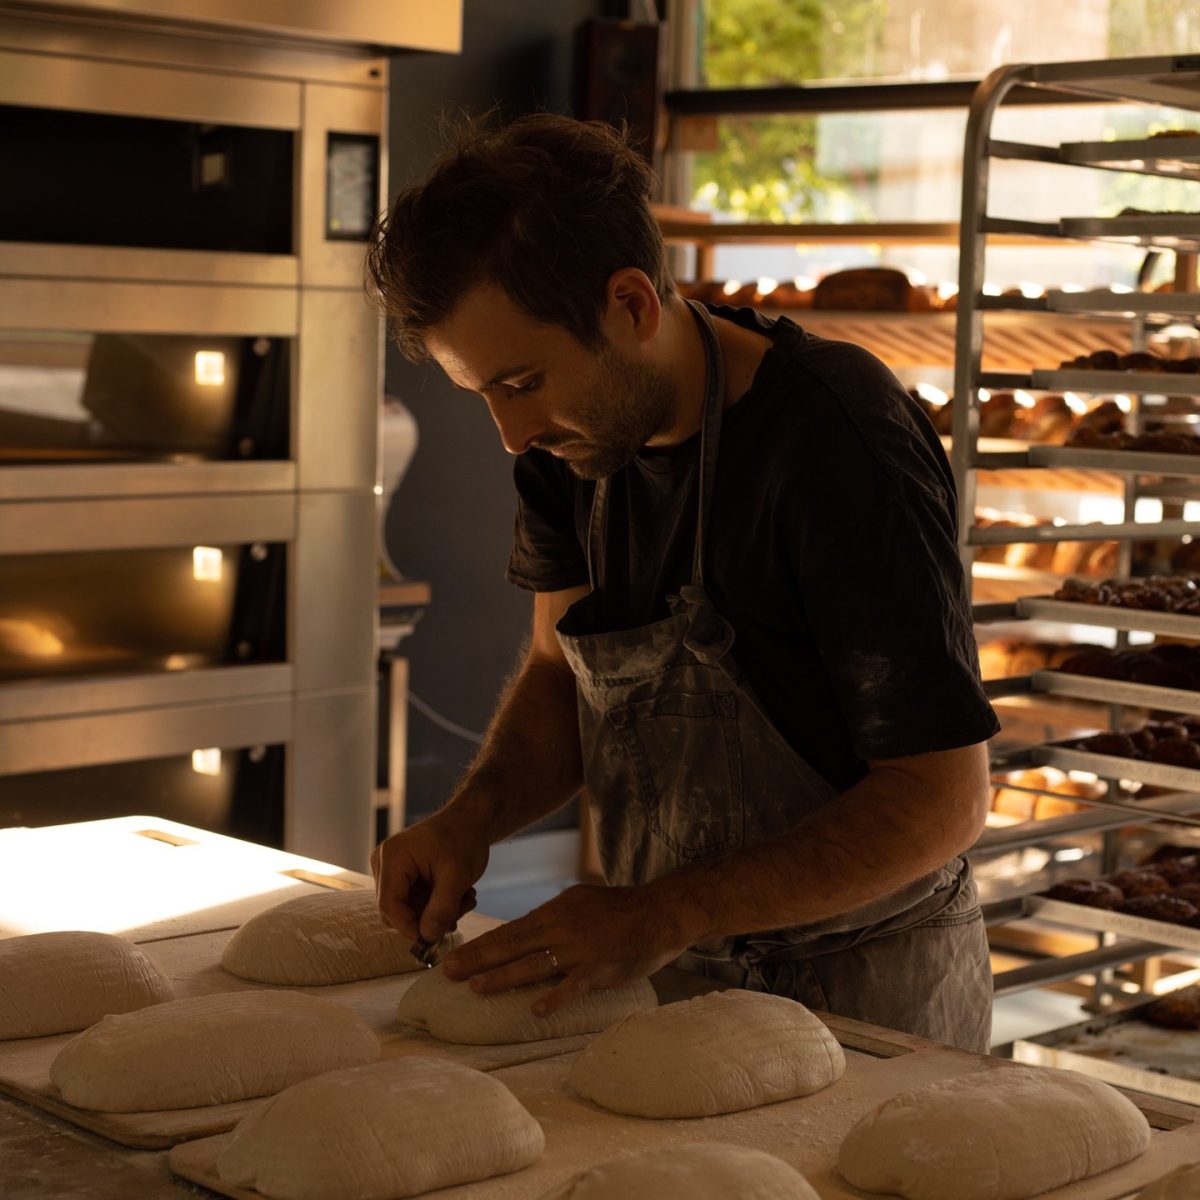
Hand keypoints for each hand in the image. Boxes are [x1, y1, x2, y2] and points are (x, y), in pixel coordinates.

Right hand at [370, 809, 488, 943]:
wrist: (471, 819)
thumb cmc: (464, 838)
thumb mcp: (457, 875)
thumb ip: (442, 909)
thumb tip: (427, 938)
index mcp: (392, 858)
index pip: (390, 906)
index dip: (410, 928)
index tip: (435, 939)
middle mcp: (384, 864)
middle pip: (397, 910)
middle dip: (428, 918)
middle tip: (460, 911)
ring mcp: (391, 870)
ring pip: (408, 910)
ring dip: (437, 912)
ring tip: (465, 899)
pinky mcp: (402, 876)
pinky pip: (413, 902)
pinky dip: (436, 904)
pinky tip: (458, 895)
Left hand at [439, 883, 692, 1017]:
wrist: (661, 911)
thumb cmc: (620, 909)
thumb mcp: (580, 901)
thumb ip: (553, 917)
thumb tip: (525, 931)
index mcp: (556, 911)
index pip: (510, 930)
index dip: (481, 944)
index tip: (454, 955)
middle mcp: (563, 926)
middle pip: (513, 944)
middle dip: (478, 959)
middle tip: (448, 972)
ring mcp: (581, 947)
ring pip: (535, 964)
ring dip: (503, 976)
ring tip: (475, 987)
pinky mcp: (601, 967)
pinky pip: (574, 985)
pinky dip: (555, 997)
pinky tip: (536, 1009)